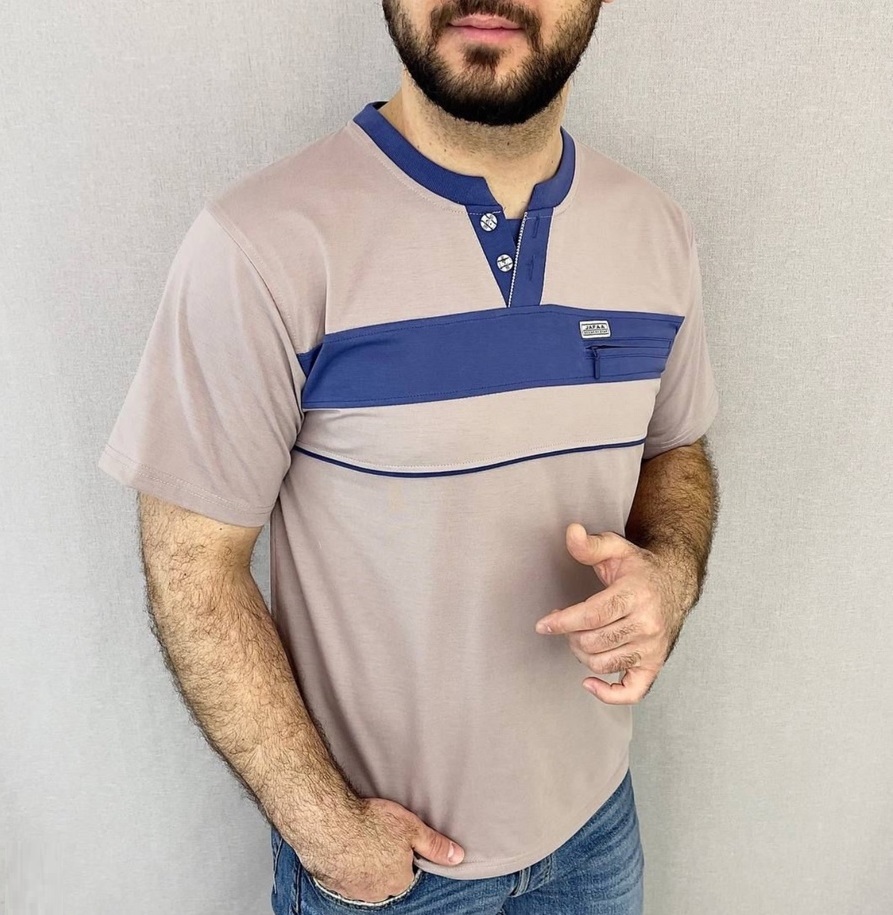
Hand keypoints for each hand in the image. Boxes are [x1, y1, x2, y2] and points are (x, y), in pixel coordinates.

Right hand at [301, 796, 463, 903]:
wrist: (329, 822)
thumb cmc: (370, 822)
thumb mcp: (412, 828)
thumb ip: (435, 845)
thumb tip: (457, 856)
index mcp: (398, 880)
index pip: (406, 871)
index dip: (402, 852)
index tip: (395, 836)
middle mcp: (376, 892)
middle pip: (385, 877)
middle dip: (382, 860)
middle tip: (377, 834)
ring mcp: (351, 890)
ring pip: (363, 879)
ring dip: (362, 863)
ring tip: (360, 837)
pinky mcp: (331, 882)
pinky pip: (342, 875)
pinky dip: (344, 862)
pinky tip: (343, 844)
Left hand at [534, 523, 695, 704]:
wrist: (675, 582)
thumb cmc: (639, 568)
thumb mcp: (615, 548)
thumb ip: (590, 544)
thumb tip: (571, 532)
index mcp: (636, 594)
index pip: (593, 615)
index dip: (563, 622)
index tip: (543, 624)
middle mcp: (648, 624)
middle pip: (594, 642)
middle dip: (570, 635)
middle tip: (565, 625)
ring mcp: (652, 647)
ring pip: (604, 664)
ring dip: (581, 655)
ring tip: (578, 639)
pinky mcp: (654, 664)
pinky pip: (632, 691)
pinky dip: (608, 694)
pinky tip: (589, 683)